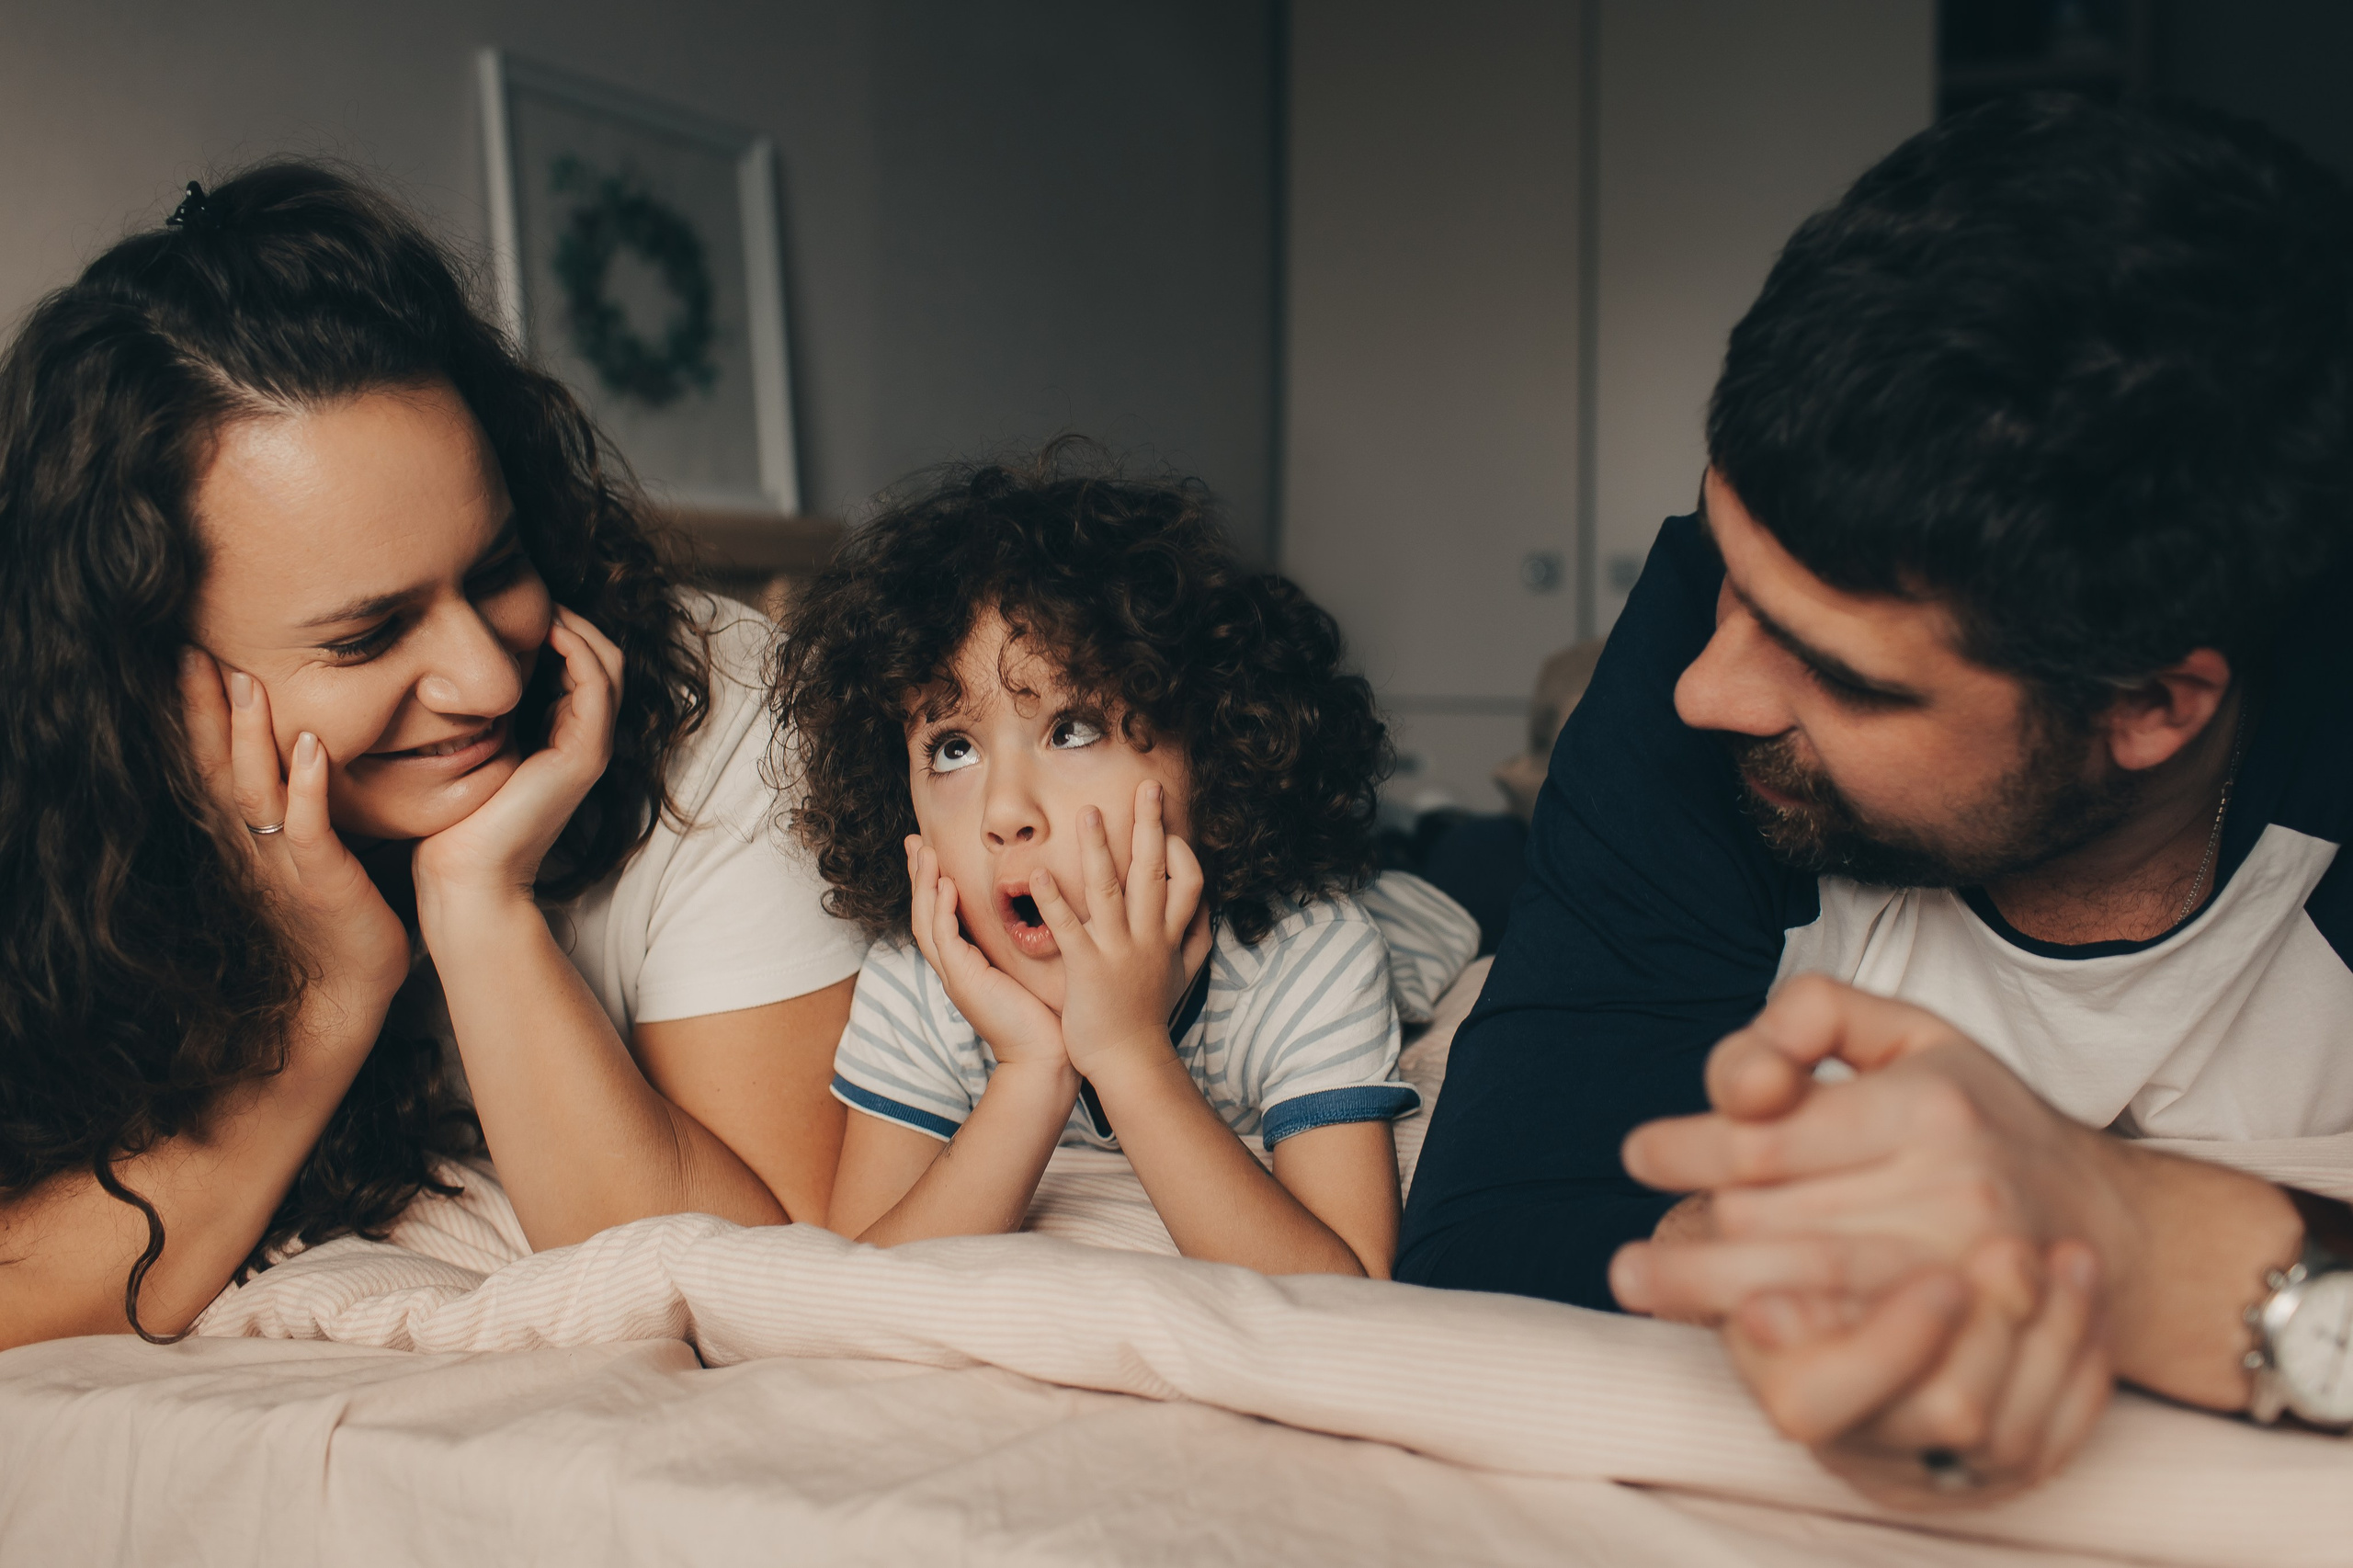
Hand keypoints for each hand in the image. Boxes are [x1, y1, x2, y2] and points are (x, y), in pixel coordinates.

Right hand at [180, 648, 408, 1003]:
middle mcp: (255, 846)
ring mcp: (284, 865)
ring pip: (256, 792)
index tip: (194, 656)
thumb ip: (303, 805)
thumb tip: (312, 747)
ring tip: (249, 681)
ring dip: (251, 737)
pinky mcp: (322, 884)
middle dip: (207, 711)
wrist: (349, 993)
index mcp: (251, 837)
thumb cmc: (340, 918)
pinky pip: (309, 830)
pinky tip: (312, 749)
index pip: (217, 764)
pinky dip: (309, 789)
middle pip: (219, 768)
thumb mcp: (313, 852)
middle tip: (195, 649)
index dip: (202, 713)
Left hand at [412, 608, 620, 920]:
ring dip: (577, 624)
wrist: (464, 877)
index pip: (580, 663)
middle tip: (529, 589)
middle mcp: (584, 740)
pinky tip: (542, 630)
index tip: (513, 600)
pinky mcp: (583, 755)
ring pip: (606, 662)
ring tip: (538, 600)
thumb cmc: (452, 822)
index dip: (558, 625)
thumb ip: (471, 712)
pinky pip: (595, 684)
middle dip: (572, 616)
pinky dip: (576, 649)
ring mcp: (590, 747)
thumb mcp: (463, 749)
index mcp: (561, 737)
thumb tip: (439, 670)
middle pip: (602, 655)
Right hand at [905, 836, 1067, 1066]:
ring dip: (924, 886)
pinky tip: (946, 887)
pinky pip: (945, 940)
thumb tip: (1038, 915)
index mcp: (968, 965)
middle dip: (919, 877)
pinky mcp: (964, 983)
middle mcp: (955, 969)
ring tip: (924, 852)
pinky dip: (942, 911)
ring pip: (927, 922)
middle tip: (914, 841)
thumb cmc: (1045, 1017)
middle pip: (924, 914)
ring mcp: (956, 976)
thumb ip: (1023, 943)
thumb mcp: (1030, 970)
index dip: (934, 883)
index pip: (941, 915)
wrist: (1045, 1057)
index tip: (933, 851)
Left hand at [1029, 780, 1209, 1080]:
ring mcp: (1117, 950)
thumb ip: (1195, 934)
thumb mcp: (1185, 973)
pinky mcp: (1086, 967)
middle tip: (1147, 787)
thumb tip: (1205, 902)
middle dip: (1150, 826)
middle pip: (1153, 871)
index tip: (1169, 830)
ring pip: (1109, 888)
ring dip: (1097, 847)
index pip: (1189, 881)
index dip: (1182, 853)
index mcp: (1169, 935)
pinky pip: (1069, 927)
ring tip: (1087, 812)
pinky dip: (1054, 900)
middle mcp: (1147, 936)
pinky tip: (1037, 875)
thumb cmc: (1151, 1015)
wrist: (1131, 1062)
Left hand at [1610, 976, 2120, 1505]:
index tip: (1640, 1156)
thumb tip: (1741, 1072)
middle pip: (1782, 1220)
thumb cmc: (1972, 1112)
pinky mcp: (1976, 1331)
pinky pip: (1863, 1340)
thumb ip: (1812, 1015)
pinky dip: (1794, 1339)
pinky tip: (1740, 1331)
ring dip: (1719, 1294)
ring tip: (1645, 1290)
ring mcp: (1968, 1268)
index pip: (1775, 1137)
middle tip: (1628, 1260)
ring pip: (1812, 1287)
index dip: (1691, 1150)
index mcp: (1928, 1106)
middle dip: (1698, 1240)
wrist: (2095, 1219)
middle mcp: (1954, 1189)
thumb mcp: (1905, 1032)